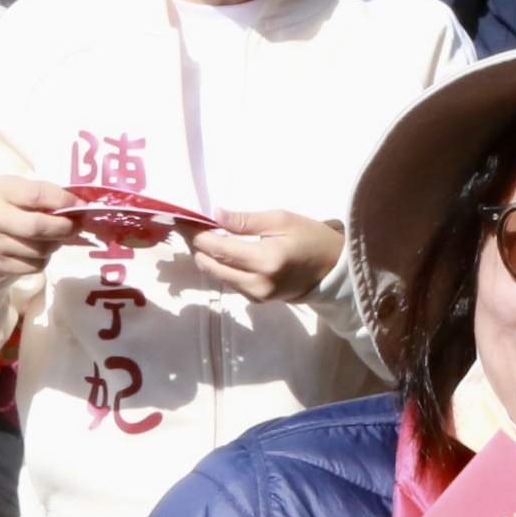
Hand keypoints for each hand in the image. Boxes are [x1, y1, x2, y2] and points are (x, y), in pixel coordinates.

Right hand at [0, 173, 80, 276]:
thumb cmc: (9, 205)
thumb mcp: (21, 190)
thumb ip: (47, 194)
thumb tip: (79, 206)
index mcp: (1, 192)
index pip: (36, 195)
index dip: (63, 201)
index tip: (81, 205)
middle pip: (37, 227)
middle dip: (65, 228)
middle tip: (76, 226)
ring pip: (40, 250)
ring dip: (56, 244)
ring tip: (57, 236)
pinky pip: (34, 266)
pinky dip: (45, 259)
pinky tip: (40, 249)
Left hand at [190, 208, 342, 302]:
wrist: (334, 269)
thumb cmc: (311, 238)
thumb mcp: (281, 219)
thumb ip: (246, 220)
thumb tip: (215, 215)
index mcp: (265, 260)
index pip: (218, 248)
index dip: (196, 233)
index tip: (181, 219)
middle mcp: (258, 283)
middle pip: (210, 265)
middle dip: (195, 246)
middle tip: (187, 227)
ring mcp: (257, 296)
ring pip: (217, 276)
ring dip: (206, 257)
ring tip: (200, 236)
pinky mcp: (257, 301)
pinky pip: (230, 282)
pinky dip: (220, 267)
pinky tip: (219, 252)